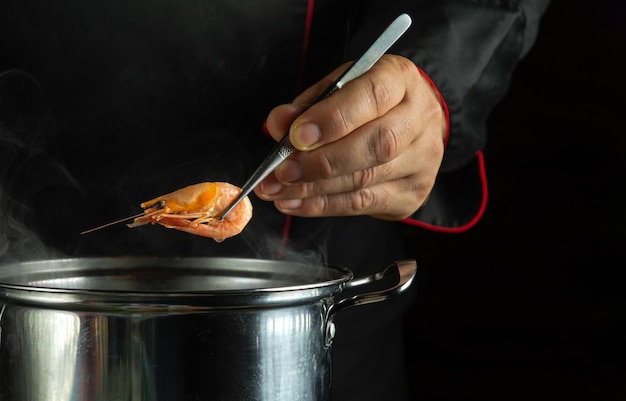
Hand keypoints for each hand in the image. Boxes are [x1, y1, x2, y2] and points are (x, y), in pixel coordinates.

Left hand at [254, 55, 445, 220]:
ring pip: (366, 179)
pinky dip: (323, 205)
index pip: (373, 95)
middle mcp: (419, 117)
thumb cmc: (366, 104)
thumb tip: (280, 124)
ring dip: (314, 189)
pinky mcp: (412, 192)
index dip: (333, 118)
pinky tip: (295, 203)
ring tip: (278, 190)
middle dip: (322, 161)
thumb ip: (309, 105)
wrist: (409, 128)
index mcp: (400, 79)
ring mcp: (422, 159)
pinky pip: (363, 203)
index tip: (296, 136)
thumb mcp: (337, 90)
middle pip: (377, 144)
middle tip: (282, 171)